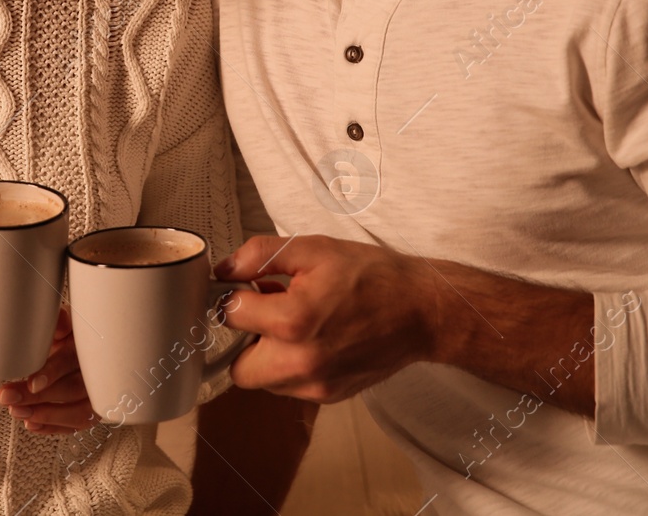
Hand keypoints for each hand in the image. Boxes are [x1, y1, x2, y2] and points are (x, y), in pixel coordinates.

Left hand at [0, 309, 96, 434]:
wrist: (90, 348)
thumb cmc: (74, 337)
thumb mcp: (68, 324)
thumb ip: (61, 323)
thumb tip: (59, 326)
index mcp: (88, 347)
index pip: (71, 361)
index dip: (52, 373)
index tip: (32, 384)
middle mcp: (97, 373)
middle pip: (71, 389)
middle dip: (37, 398)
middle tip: (9, 398)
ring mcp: (98, 396)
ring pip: (77, 413)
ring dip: (45, 416)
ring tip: (17, 412)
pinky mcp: (93, 412)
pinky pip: (76, 425)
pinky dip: (53, 427)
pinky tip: (32, 423)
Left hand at [214, 234, 433, 403]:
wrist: (422, 310)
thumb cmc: (373, 277)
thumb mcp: (314, 249)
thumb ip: (261, 256)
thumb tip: (225, 269)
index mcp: (294, 322)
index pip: (231, 315)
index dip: (236, 295)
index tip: (250, 288)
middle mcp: (302, 363)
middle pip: (238, 367)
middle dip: (246, 339)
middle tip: (270, 313)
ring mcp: (317, 386)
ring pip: (263, 381)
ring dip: (268, 356)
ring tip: (297, 325)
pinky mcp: (330, 396)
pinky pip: (290, 387)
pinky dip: (291, 367)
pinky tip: (316, 339)